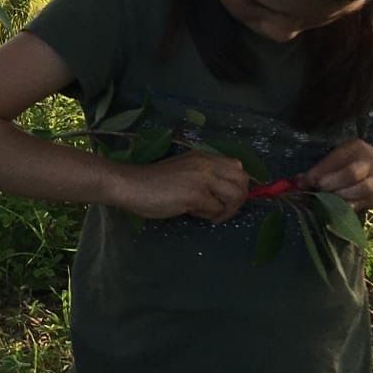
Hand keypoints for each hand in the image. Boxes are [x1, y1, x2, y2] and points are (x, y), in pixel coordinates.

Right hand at [112, 150, 249, 222]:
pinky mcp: (195, 195)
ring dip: (227, 210)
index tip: (226, 198)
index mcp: (203, 157)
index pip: (238, 167)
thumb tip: (222, 194)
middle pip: (242, 180)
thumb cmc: (152, 182)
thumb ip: (202, 176)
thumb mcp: (182, 171)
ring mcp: (202, 179)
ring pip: (235, 196)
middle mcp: (206, 164)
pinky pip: (216, 209)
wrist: (130, 185)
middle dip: (238, 199)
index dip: (238, 185)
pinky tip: (193, 214)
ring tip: (210, 215)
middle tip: (222, 210)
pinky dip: (209, 216)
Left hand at [300, 139, 372, 211]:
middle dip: (330, 184)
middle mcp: (370, 163)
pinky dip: (346, 208)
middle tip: (315, 191)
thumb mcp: (347, 156)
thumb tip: (297, 180)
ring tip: (323, 202)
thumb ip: (325, 168)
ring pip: (360, 191)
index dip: (318, 172)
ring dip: (338, 198)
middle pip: (351, 173)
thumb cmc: (365, 161)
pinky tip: (333, 211)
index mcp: (357, 148)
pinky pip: (362, 204)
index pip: (336, 159)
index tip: (302, 182)